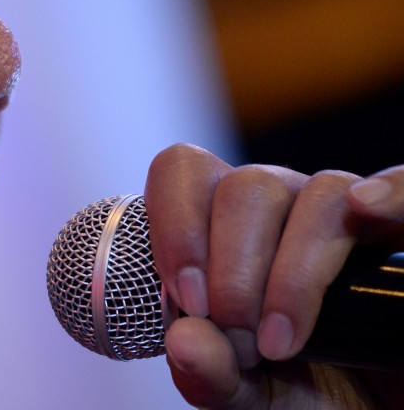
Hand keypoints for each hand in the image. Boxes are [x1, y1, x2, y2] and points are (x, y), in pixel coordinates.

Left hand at [145, 143, 403, 408]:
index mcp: (223, 223)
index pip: (183, 171)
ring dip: (294, 271)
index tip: (188, 300)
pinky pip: (403, 186)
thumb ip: (207, 372)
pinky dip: (389, 192)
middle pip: (246, 188)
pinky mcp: (400, 234)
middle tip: (242, 339)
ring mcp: (348, 214)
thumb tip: (184, 338)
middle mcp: (282, 206)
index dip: (176, 226)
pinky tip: (365, 208)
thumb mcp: (243, 395)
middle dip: (233, 271)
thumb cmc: (300, 391)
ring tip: (282, 342)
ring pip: (319, 194)